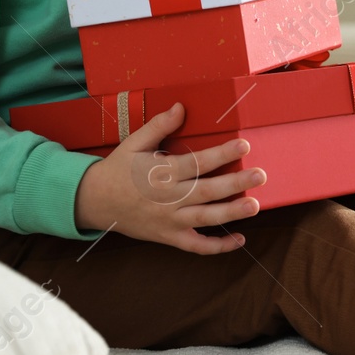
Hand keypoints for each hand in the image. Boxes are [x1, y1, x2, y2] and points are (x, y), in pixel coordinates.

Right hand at [73, 101, 265, 253]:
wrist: (94, 201)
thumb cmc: (118, 169)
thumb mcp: (133, 143)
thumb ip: (159, 126)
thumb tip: (181, 107)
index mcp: (161, 173)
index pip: (197, 163)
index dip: (221, 154)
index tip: (243, 146)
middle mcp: (167, 198)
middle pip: (206, 191)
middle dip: (235, 184)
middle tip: (260, 175)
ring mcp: (169, 221)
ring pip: (204, 219)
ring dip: (231, 213)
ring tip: (255, 206)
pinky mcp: (169, 237)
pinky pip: (196, 246)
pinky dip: (218, 247)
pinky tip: (240, 239)